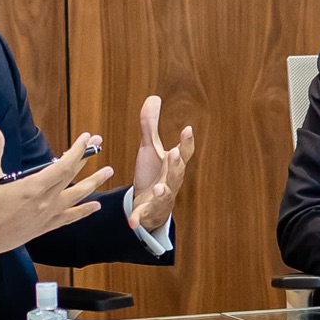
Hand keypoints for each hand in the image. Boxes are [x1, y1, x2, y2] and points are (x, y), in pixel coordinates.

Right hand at [0, 121, 112, 263]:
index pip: (63, 166)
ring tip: (108, 171)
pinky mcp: (45, 227)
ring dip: (94, 183)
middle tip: (99, 144)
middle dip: (87, 158)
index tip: (86, 139)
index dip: (77, 151)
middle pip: (73, 177)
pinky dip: (83, 211)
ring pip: (77, 197)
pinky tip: (95, 206)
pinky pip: (69, 218)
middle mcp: (45, 202)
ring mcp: (47, 216)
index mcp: (33, 188)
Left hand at [129, 94, 195, 233]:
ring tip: (158, 187)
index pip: (184, 152)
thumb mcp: (150, 148)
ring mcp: (160, 196)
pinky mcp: (148, 210)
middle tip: (175, 153)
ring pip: (164, 193)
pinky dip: (138, 218)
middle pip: (177, 172)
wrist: (151, 204)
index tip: (187, 129)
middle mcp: (171, 181)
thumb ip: (150, 125)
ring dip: (162, 190)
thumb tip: (153, 97)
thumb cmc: (153, 172)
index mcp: (173, 165)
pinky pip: (143, 214)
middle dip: (176, 164)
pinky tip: (131, 222)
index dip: (187, 142)